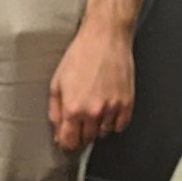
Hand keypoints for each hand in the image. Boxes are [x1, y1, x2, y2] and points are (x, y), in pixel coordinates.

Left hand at [49, 14, 135, 150]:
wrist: (105, 38)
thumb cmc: (81, 54)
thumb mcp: (57, 81)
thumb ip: (55, 110)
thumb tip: (57, 129)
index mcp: (73, 108)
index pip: (69, 142)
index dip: (66, 141)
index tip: (67, 136)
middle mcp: (93, 112)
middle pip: (87, 139)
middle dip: (81, 131)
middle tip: (80, 116)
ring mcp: (112, 108)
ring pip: (104, 133)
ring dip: (98, 126)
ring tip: (95, 106)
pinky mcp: (127, 103)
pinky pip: (120, 125)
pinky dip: (114, 121)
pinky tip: (108, 107)